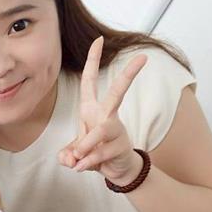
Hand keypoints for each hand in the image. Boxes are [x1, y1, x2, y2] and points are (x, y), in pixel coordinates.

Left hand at [57, 37, 147, 184]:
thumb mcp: (75, 152)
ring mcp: (116, 129)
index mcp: (92, 109)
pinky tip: (81, 168)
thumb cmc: (94, 151)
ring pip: (99, 131)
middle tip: (143, 58)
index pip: (90, 81)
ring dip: (84, 147)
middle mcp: (106, 115)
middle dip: (129, 75)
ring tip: (77, 159)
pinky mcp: (121, 146)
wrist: (115, 170)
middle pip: (118, 92)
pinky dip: (87, 163)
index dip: (92, 60)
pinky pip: (99, 153)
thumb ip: (68, 153)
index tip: (99, 40)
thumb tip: (70, 158)